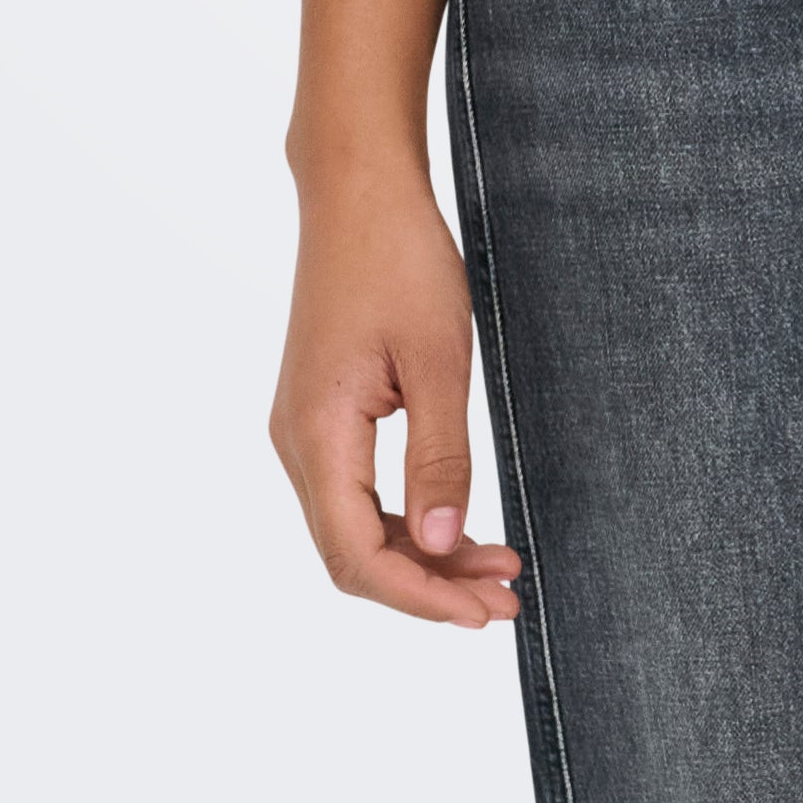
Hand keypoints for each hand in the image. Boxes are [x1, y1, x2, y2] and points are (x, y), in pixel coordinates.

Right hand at [270, 165, 521, 625]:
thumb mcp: (437, 357)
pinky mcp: (321, 412)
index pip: (357, 555)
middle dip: (428, 586)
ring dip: (421, 555)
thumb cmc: (399, 257)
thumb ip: (438, 455)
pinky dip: (406, 517)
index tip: (483, 614)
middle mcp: (297, 441)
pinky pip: (356, 492)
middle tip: (506, 601)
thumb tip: (439, 544)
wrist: (357, 188)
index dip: (419, 597)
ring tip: (495, 569)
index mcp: (317, 433)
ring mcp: (304, 428)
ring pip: (355, 526)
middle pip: (353, 553)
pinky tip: (454, 523)